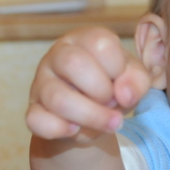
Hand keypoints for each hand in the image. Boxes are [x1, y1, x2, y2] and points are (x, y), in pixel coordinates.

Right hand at [26, 27, 151, 140]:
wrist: (89, 117)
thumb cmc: (111, 87)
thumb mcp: (132, 79)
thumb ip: (137, 81)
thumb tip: (124, 94)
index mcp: (84, 39)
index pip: (100, 43)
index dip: (117, 68)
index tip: (120, 82)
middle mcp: (58, 55)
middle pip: (74, 64)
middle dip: (102, 91)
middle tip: (111, 102)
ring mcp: (41, 82)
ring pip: (57, 98)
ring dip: (90, 116)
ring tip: (108, 124)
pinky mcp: (32, 109)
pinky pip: (35, 119)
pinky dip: (59, 129)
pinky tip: (75, 130)